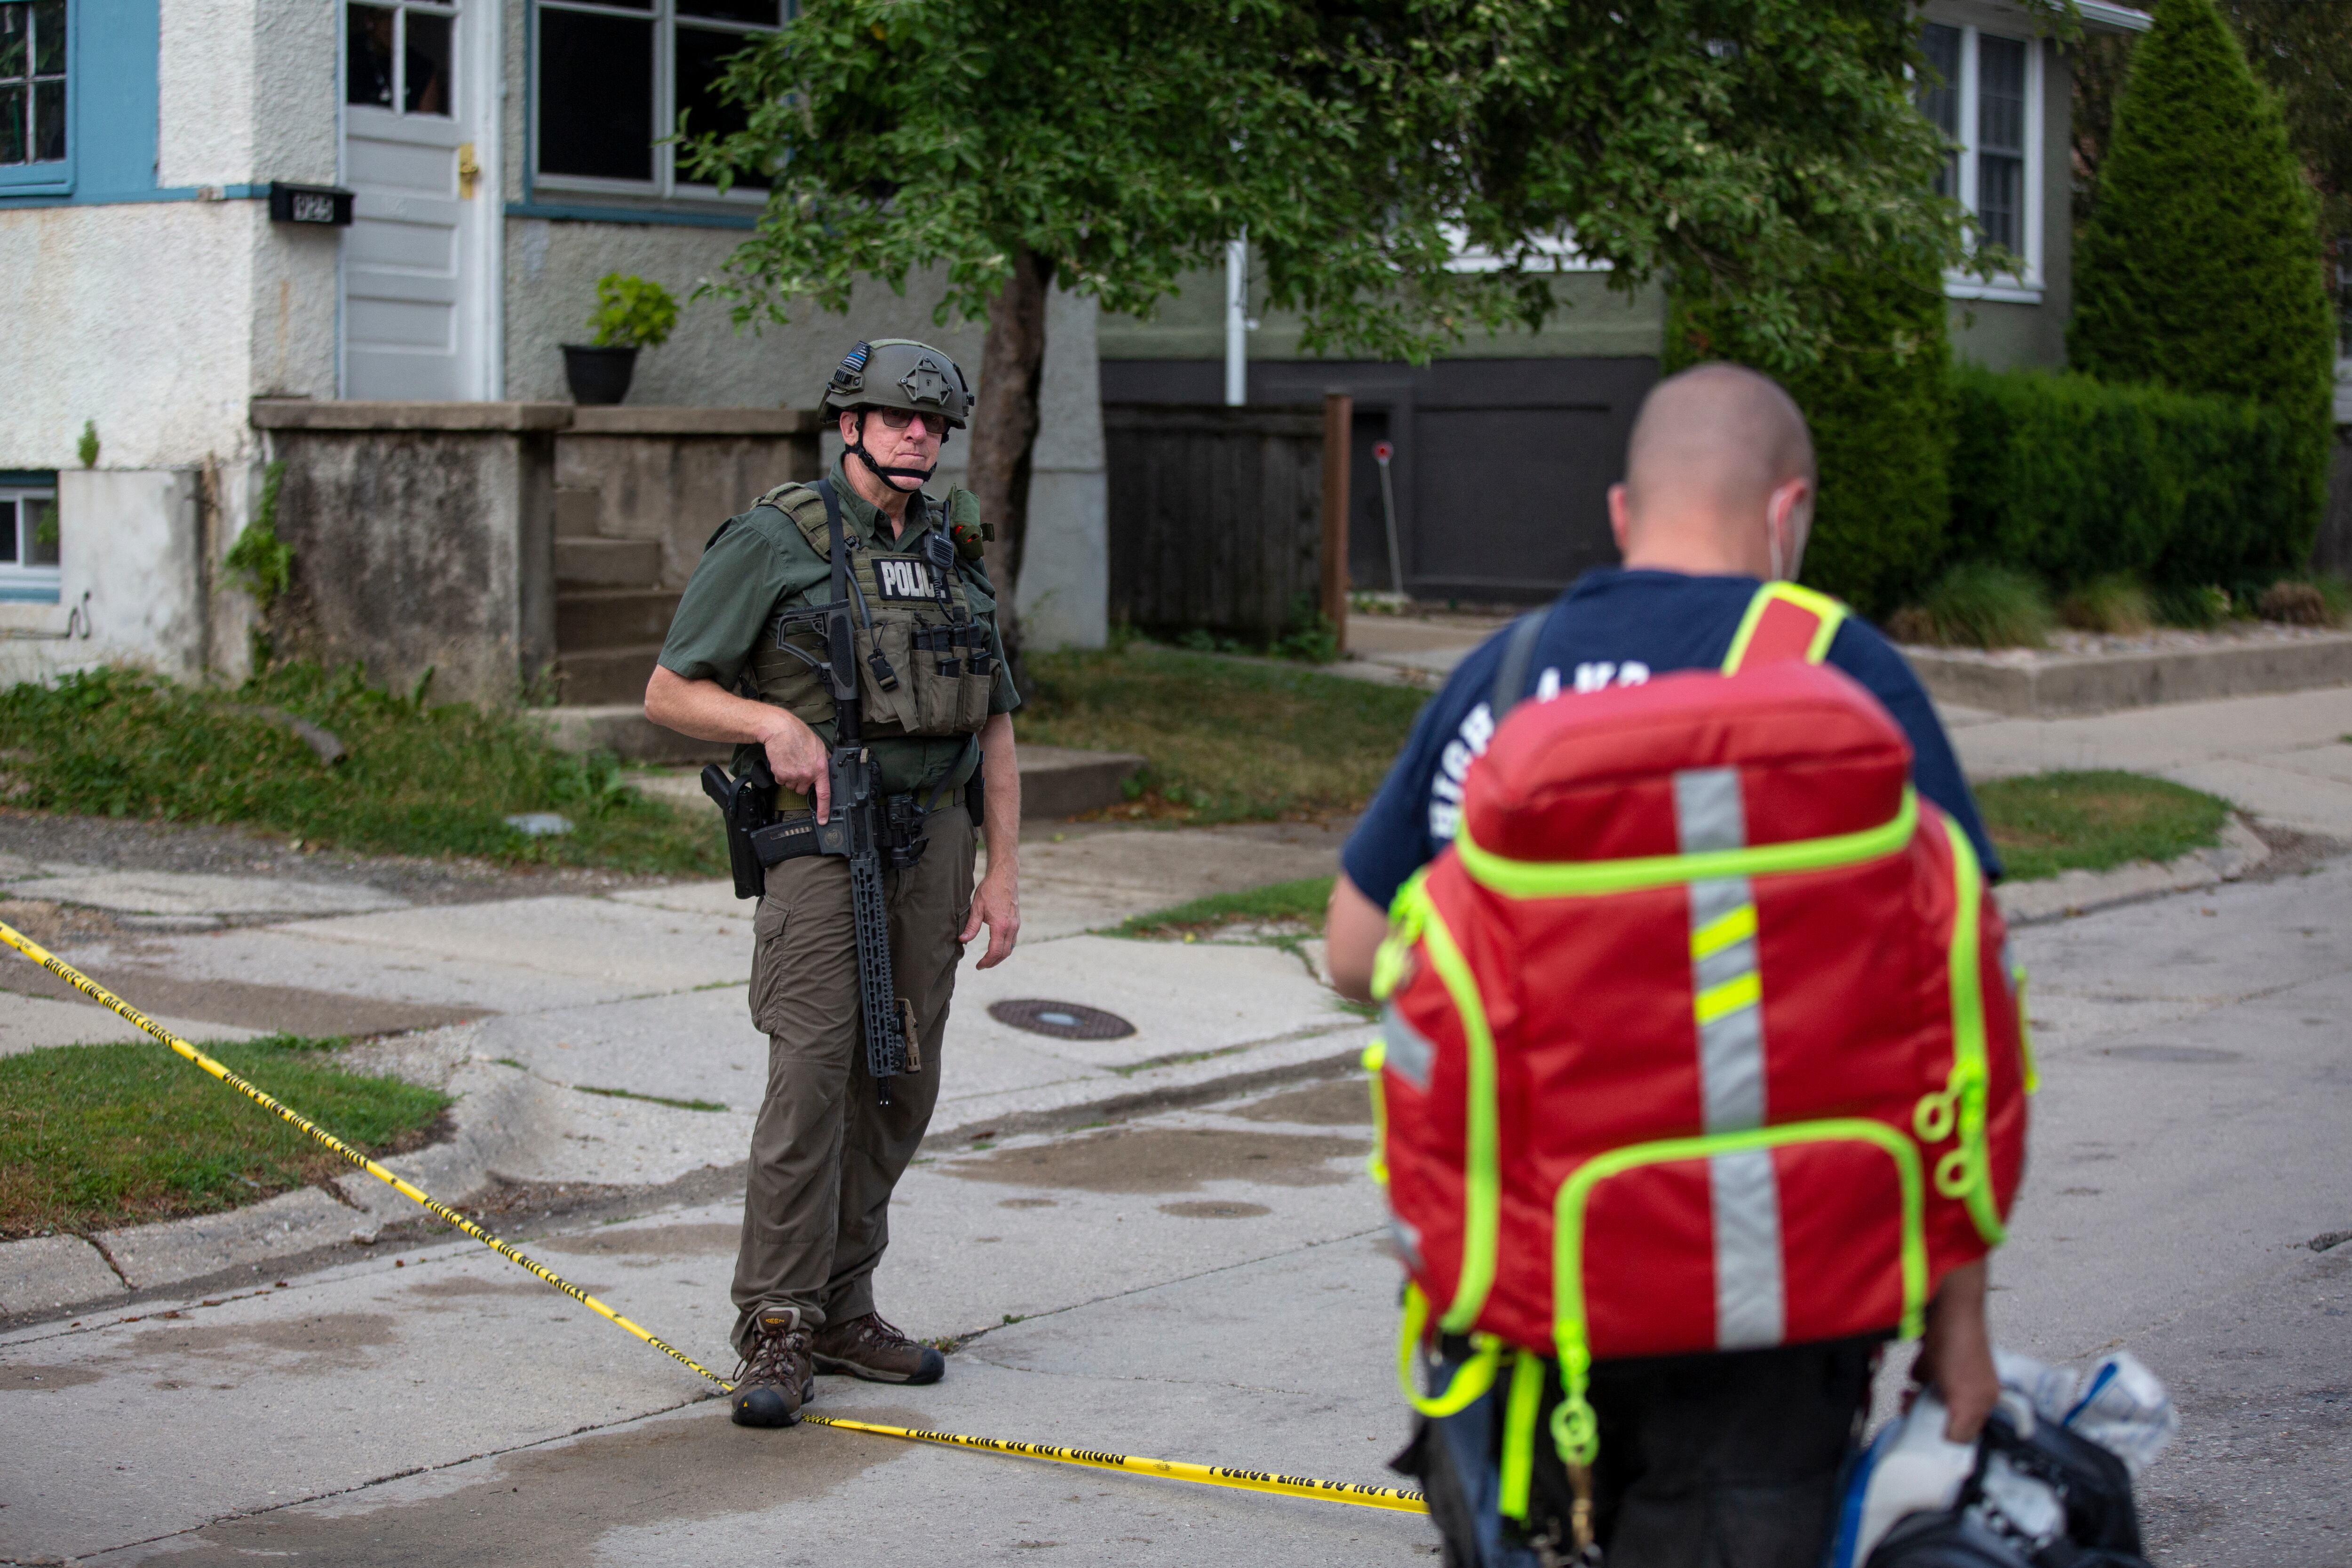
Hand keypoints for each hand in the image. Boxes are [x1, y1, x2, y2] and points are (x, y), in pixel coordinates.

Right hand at [758, 709, 830, 820]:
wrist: (781, 730)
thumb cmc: (800, 736)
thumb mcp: (819, 748)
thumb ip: (824, 762)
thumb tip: (828, 771)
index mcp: (820, 769)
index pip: (824, 794)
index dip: (824, 809)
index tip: (823, 820)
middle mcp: (807, 775)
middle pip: (803, 790)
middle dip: (801, 782)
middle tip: (799, 767)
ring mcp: (793, 776)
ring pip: (791, 786)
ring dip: (791, 778)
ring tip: (791, 762)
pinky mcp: (780, 774)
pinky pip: (781, 781)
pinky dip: (781, 774)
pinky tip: (784, 762)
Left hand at [960, 865, 1018, 968]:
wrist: (1004, 877)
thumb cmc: (989, 890)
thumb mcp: (976, 908)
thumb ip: (971, 927)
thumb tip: (963, 940)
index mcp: (1000, 926)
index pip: (995, 951)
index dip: (986, 961)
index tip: (978, 966)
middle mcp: (1011, 927)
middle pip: (1004, 953)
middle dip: (993, 962)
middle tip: (982, 965)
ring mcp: (1016, 925)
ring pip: (1010, 948)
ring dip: (1000, 956)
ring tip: (989, 960)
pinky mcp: (1017, 922)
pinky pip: (1013, 940)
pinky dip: (1005, 948)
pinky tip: (997, 947)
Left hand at [1914, 1259, 1998, 1441]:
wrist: (1946, 1302)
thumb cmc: (1961, 1346)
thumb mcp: (1967, 1397)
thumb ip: (1963, 1427)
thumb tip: (1952, 1446)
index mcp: (1984, 1399)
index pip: (1966, 1430)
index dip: (1945, 1436)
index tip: (1923, 1437)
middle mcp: (1971, 1384)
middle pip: (1946, 1412)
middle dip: (1926, 1416)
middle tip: (1909, 1411)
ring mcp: (1953, 1368)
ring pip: (1933, 1394)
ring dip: (1917, 1398)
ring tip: (1906, 1397)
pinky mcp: (1937, 1353)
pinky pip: (1923, 1372)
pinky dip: (1916, 1375)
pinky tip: (1912, 1373)